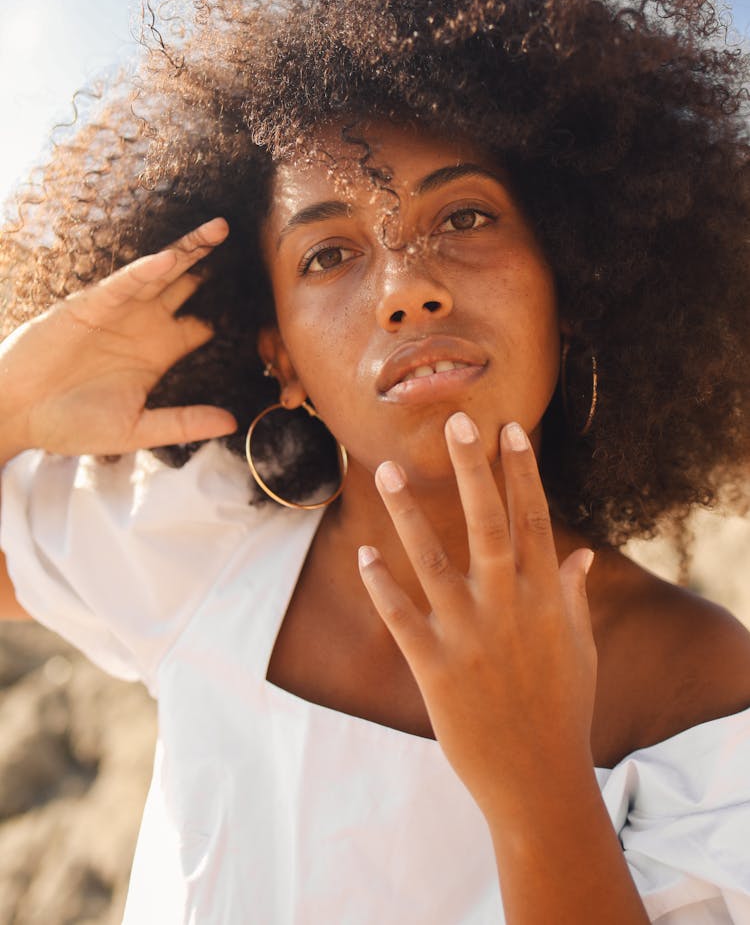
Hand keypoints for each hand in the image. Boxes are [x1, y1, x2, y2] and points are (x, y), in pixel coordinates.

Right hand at [0, 218, 236, 459]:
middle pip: (191, 286)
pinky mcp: (90, 305)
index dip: (234, 312)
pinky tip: (168, 259)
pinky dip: (143, 271)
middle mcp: (145, 324)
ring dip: (189, 250)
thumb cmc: (72, 423)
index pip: (206, 324)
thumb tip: (232, 423)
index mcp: (160, 352)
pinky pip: (122, 284)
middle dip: (218, 265)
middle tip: (254, 242)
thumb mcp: (136, 428)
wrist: (17, 413)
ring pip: (162, 272)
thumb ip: (183, 423)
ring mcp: (119, 311)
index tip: (270, 297)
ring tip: (220, 229)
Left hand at [358, 412, 596, 819]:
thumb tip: (583, 553)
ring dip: (408, 513)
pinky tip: (363, 556)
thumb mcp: (578, 648)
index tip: (510, 429)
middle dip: (473, 469)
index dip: (522, 472)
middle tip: (456, 421)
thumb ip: (572, 595)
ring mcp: (469, 635)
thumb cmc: (563, 709)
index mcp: (544, 597)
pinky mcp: (435, 667)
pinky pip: (400, 617)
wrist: (538, 779)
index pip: (533, 519)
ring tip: (385, 468)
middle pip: (488, 523)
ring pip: (433, 560)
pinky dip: (380, 585)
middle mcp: (508, 606)